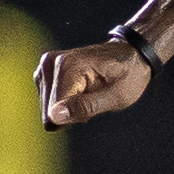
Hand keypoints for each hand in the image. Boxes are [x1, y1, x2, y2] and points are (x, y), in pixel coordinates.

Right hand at [35, 39, 155, 129]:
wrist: (129, 56)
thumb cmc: (128, 76)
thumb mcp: (117, 96)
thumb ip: (86, 107)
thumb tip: (55, 117)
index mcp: (68, 65)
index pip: (55, 110)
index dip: (77, 116)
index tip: (97, 101)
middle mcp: (50, 63)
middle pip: (50, 110)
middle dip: (73, 111)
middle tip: (95, 97)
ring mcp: (44, 67)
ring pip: (49, 109)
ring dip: (71, 107)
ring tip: (90, 93)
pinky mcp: (43, 74)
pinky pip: (49, 103)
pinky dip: (66, 102)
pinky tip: (81, 92)